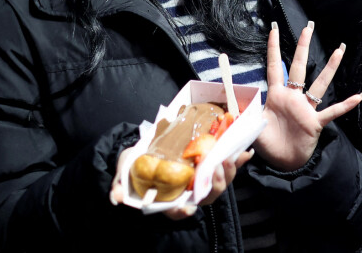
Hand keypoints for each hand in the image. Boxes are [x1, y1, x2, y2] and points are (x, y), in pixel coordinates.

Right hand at [109, 145, 252, 219]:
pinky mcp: (209, 166)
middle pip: (207, 197)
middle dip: (216, 184)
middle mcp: (187, 192)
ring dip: (229, 172)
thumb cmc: (133, 166)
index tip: (188, 209)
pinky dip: (237, 160)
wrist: (143, 149)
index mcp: (169, 198)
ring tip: (232, 157)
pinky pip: (226, 167)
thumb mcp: (122, 172)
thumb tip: (115, 198)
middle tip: (217, 168)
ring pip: (219, 184)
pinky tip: (246, 152)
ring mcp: (199, 180)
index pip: (178, 211)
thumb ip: (118, 185)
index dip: (183, 213)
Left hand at [253, 21, 361, 171]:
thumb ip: (243, 113)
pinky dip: (346, 104)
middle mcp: (293, 97)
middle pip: (299, 67)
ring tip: (339, 50)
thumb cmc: (268, 142)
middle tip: (309, 27)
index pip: (274, 67)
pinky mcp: (315, 122)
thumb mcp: (252, 125)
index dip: (273, 48)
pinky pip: (333, 111)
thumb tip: (229, 105)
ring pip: (319, 84)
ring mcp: (306, 108)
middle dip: (303, 47)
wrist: (282, 162)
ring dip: (330, 68)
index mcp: (276, 95)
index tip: (273, 30)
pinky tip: (359, 95)